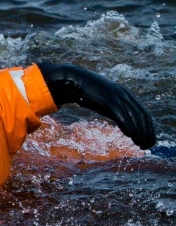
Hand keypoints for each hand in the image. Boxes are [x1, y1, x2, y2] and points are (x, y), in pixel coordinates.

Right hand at [39, 61, 157, 149]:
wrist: (75, 80)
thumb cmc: (90, 95)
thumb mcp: (107, 104)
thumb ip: (117, 113)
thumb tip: (127, 128)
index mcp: (127, 95)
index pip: (144, 113)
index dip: (149, 128)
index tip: (149, 140)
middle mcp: (126, 94)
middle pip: (142, 115)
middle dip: (147, 132)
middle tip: (147, 145)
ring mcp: (118, 95)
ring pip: (134, 115)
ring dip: (139, 131)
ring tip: (140, 143)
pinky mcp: (108, 97)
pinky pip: (120, 113)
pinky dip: (127, 124)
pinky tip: (130, 134)